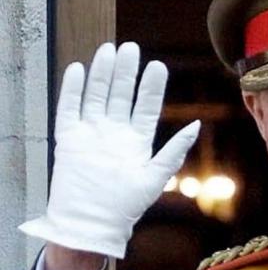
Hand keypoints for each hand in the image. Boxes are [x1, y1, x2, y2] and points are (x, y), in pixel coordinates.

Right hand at [21, 42, 199, 258]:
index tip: (157, 65)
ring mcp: (91, 132)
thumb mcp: (156, 176)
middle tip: (132, 48)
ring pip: (97, 95)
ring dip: (102, 74)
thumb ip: (174, 150)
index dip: (151, 86)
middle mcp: (114, 132)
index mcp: (136, 140)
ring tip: (110, 51)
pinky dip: (73, 89)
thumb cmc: (126, 205)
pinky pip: (69, 107)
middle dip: (126, 72)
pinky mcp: (68, 137)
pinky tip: (79, 69)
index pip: (145, 106)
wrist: (93, 221)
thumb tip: (196, 125)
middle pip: (120, 94)